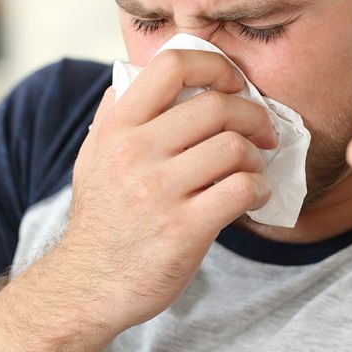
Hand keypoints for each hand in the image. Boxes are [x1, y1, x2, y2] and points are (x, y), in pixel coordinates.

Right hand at [59, 49, 277, 334]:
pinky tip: (252, 197)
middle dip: (253, 116)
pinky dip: (259, 189)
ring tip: (251, 171)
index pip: (172, 66)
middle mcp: (135, 153)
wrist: (89, 285)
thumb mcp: (93, 158)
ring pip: (234, 147)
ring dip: (256, 158)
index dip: (215, 66)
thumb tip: (134, 74)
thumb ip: (114, 115)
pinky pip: (242, 189)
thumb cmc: (102, 218)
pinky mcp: (184, 229)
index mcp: (117, 127)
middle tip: (262, 133)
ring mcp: (159, 191)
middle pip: (217, 106)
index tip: (233, 84)